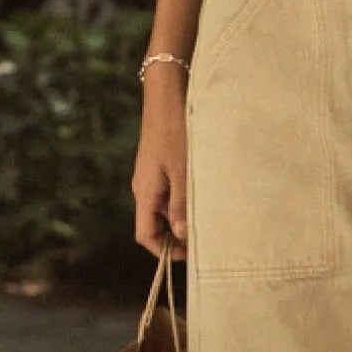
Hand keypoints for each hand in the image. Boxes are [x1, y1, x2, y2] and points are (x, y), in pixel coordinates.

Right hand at [130, 75, 187, 259]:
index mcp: (145, 193)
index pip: (145, 235)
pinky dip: (182, 201)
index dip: (163, 250)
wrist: (168, 97)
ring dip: (181, 218)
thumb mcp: (183, 171)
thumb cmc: (176, 132)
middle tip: (203, 241)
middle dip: (175, 237)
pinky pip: (168, 193)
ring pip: (163, 209)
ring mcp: (151, 178)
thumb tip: (181, 235)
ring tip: (207, 219)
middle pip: (154, 225)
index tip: (187, 255)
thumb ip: (182, 205)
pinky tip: (201, 196)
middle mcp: (144, 188)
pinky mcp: (159, 167)